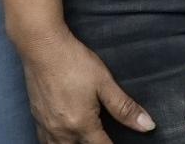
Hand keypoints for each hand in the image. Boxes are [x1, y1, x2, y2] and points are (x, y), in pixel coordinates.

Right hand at [16, 28, 152, 142]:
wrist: (43, 48)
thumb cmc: (75, 63)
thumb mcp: (105, 83)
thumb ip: (125, 108)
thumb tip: (147, 126)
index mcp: (82, 124)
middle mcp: (62, 131)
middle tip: (101, 138)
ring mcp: (46, 126)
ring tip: (84, 139)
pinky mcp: (36, 118)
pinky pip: (44, 140)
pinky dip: (54, 143)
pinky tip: (61, 137)